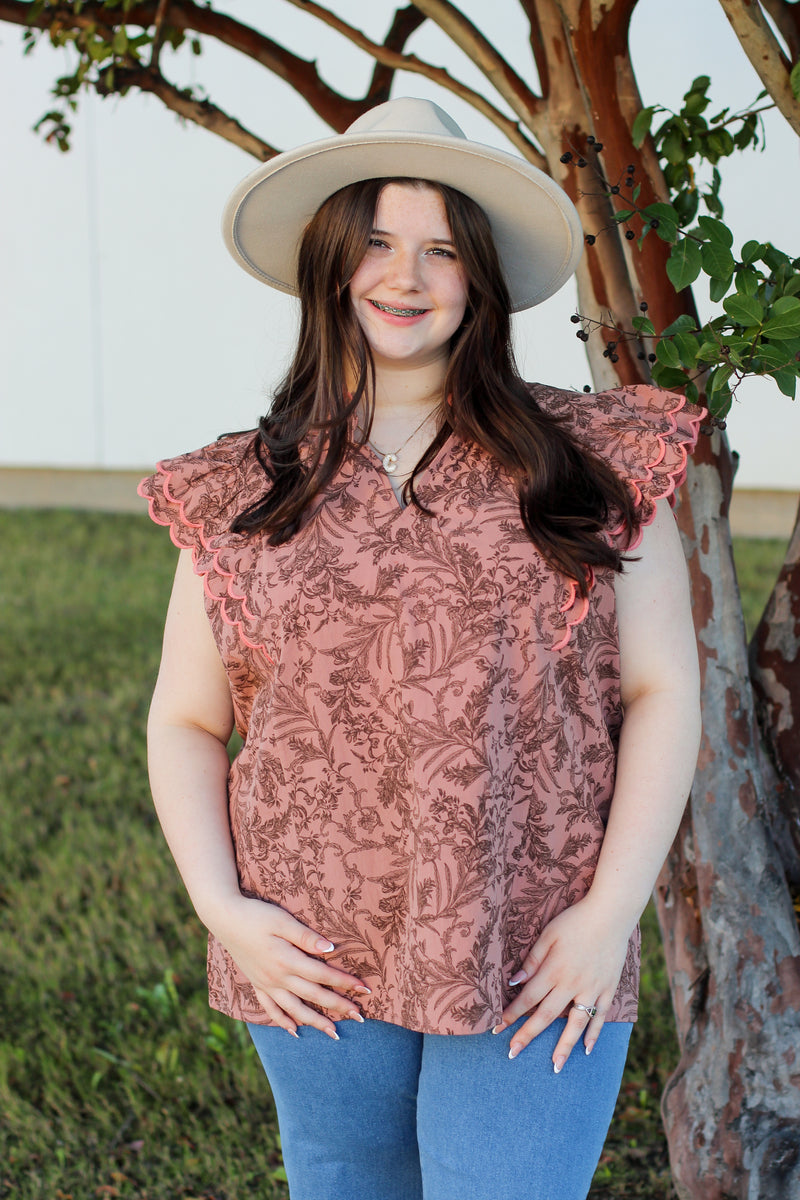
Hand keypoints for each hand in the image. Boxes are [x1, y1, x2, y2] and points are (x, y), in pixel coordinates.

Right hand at [209, 896, 370, 1038]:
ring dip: (315, 1022)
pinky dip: (284, 1021)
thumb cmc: (256, 915)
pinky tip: (295, 1031)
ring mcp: (266, 984)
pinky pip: (271, 1009)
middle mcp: (278, 978)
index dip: (345, 983)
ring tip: (333, 1033)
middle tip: (360, 1017)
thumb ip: (306, 937)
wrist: (224, 918)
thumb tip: (330, 950)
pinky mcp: (257, 984)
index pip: (323, 975)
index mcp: (287, 961)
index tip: (364, 990)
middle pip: (313, 996)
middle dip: (338, 1007)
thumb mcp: (282, 920)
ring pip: (295, 1009)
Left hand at [494, 898, 630, 1068]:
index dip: (511, 1014)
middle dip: (527, 1036)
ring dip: (563, 1046)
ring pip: (575, 1024)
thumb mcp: (548, 934)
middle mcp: (571, 985)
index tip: (497, 1029)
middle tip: (512, 1053)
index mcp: (553, 970)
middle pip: (546, 1016)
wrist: (611, 914)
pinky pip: (600, 1016)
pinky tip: (587, 1050)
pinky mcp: (608, 989)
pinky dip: (594, 1034)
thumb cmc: (575, 920)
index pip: (527, 998)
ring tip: (555, 1066)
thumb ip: (532, 960)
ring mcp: (591, 989)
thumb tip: (514, 982)